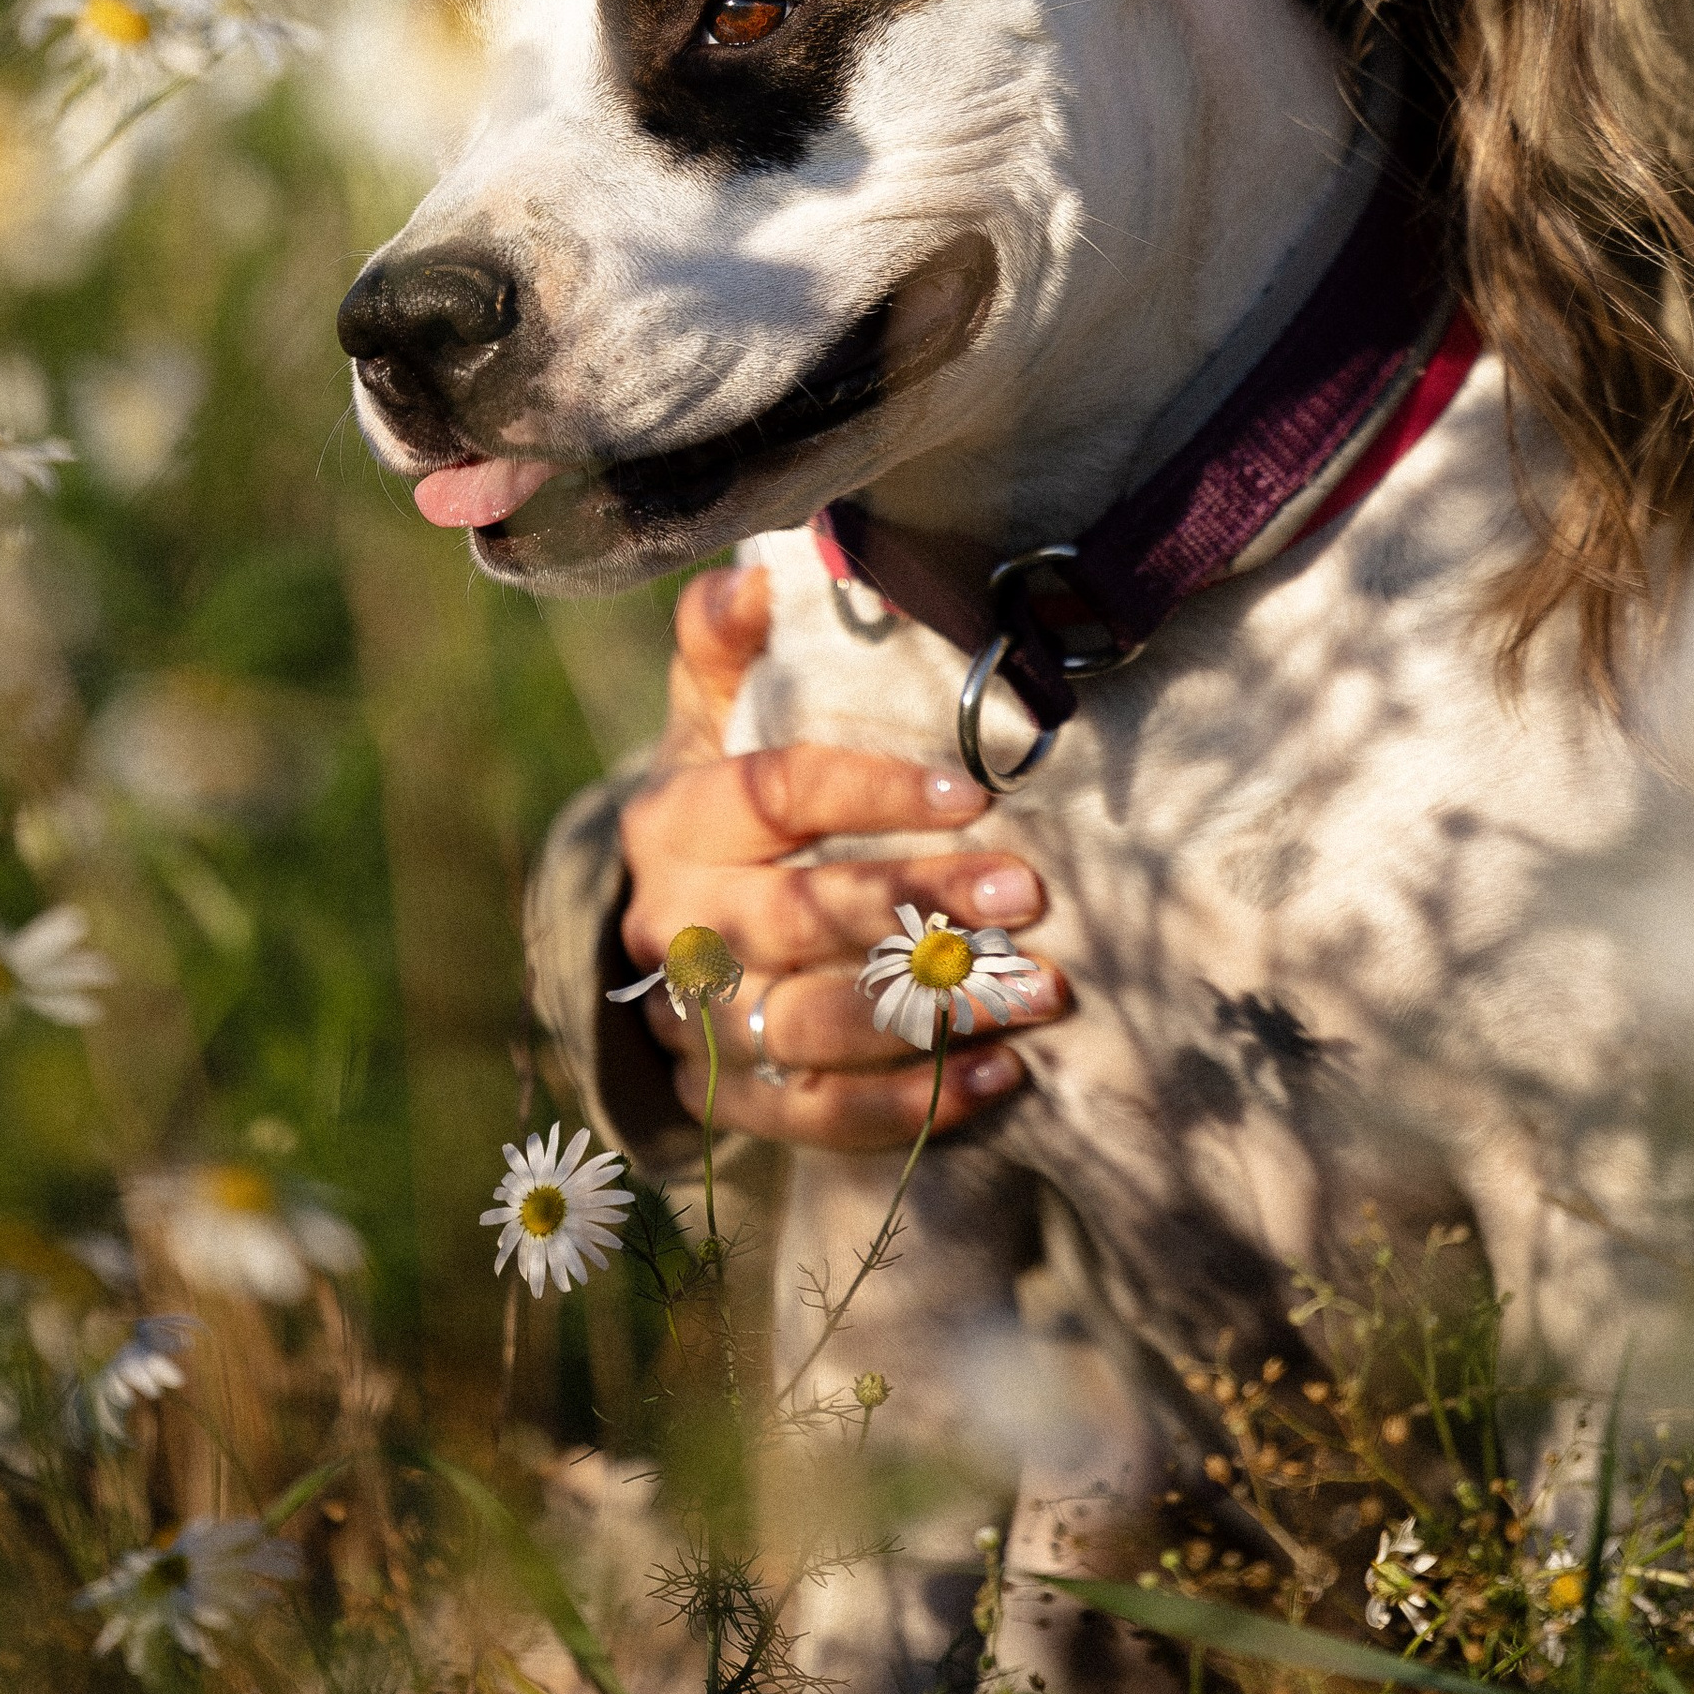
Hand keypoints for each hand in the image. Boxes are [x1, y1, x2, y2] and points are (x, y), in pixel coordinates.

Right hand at [616, 562, 1068, 1149]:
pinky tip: (1002, 1076)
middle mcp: (675, 923)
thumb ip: (724, 641)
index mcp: (676, 819)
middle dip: (919, 904)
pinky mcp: (728, 1099)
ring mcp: (696, 1022)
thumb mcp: (707, 712)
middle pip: (799, 917)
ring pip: (813, 1024)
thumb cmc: (717, 795)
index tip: (973, 793)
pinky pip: (818, 1115)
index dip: (872, 794)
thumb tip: (756, 577)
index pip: (775, 798)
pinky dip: (911, 1106)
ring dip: (931, 1013)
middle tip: (1031, 895)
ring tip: (1041, 992)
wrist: (651, 929)